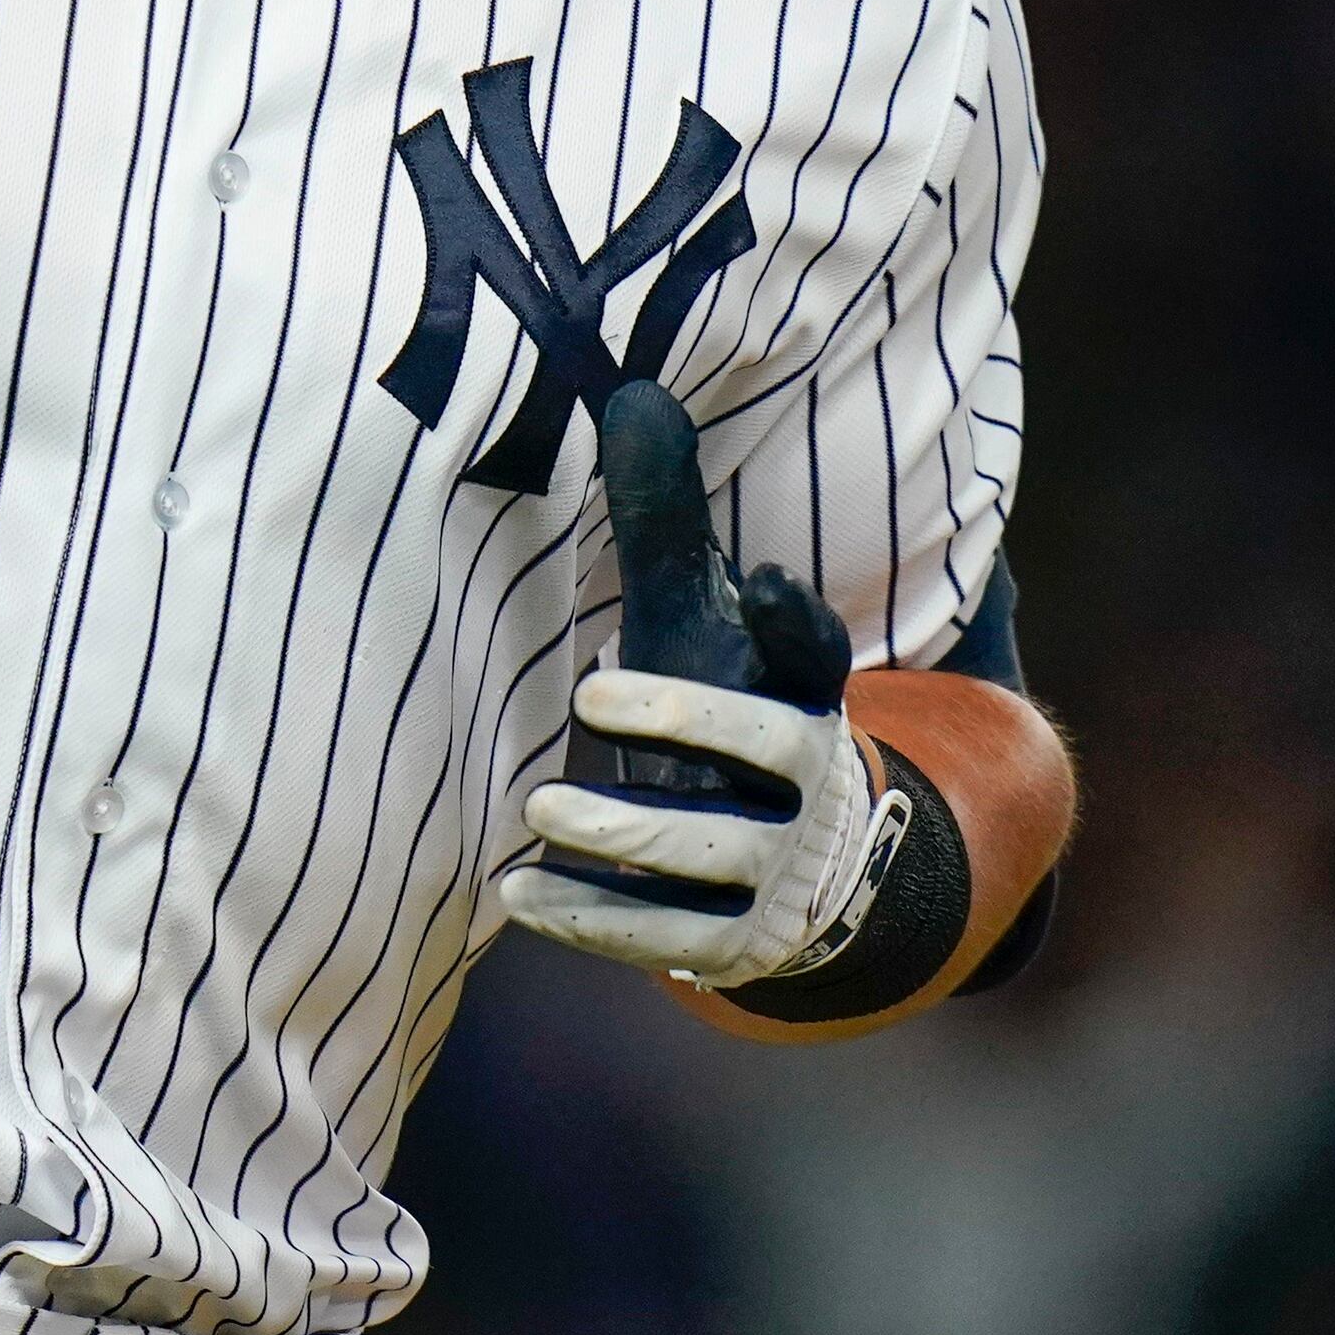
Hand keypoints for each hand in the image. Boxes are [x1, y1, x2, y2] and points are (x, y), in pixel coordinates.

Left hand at [493, 382, 888, 986]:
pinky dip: (592, 917)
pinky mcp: (739, 943)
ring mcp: (779, 871)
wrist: (797, 873)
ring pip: (709, 855)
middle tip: (592, 695)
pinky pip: (665, 936)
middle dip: (685, 725)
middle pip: (764, 754)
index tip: (764, 577)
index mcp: (805, 695)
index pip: (817, 655)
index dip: (794, 620)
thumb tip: (632, 392)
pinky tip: (517, 891)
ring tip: (539, 805)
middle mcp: (807, 784)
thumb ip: (666, 523)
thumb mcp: (697, 619)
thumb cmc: (723, 715)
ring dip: (623, 833)